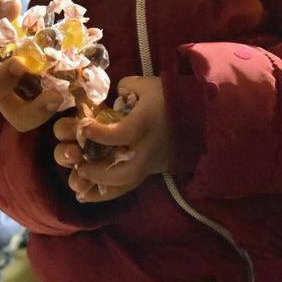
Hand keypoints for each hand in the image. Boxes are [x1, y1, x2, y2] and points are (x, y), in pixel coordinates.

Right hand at [0, 0, 66, 131]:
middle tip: (56, 96)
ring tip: (75, 90)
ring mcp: (23, 97)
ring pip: (41, 115)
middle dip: (38, 111)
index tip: (19, 63)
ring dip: (59, 105)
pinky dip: (72, 90)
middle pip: (19, 118)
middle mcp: (3, 96)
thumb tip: (14, 5)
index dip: (3, 79)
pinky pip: (56, 97)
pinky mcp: (39, 91)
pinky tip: (87, 73)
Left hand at [54, 76, 169, 201]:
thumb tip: (111, 95)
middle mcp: (148, 150)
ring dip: (100, 188)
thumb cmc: (173, 99)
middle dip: (99, 172)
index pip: (120, 134)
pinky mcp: (153, 171)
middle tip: (80, 166)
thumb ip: (126, 87)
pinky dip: (109, 193)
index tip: (83, 126)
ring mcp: (152, 164)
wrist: (202, 118)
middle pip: (123, 171)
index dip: (98, 133)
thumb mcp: (148, 85)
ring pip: (126, 185)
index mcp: (146, 126)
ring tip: (79, 186)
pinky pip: (130, 187)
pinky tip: (88, 195)